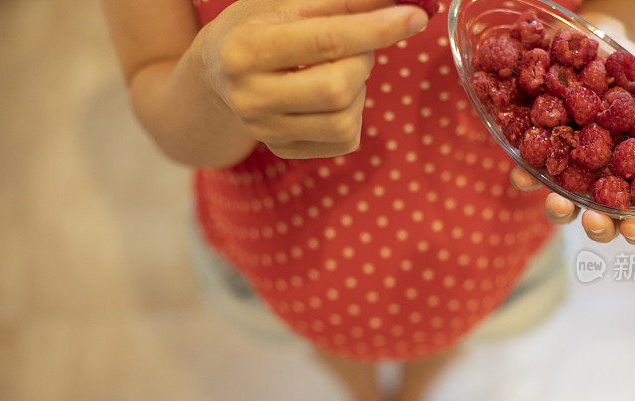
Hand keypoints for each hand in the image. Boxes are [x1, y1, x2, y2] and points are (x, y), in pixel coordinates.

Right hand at [199, 0, 428, 158]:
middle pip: (337, 89)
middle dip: (363, 60)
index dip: (377, 28)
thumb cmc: (260, 27)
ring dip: (359, 89)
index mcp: (246, 49)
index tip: (416, 16)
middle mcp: (250, 97)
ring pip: (345, 120)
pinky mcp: (284, 150)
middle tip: (357, 44)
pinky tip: (332, 96)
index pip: (325, 40)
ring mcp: (266, 131)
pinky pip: (345, 139)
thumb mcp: (286, 3)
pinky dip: (354, 113)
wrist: (218, 73)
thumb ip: (340, 2)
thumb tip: (399, 0)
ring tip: (340, 69)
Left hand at [511, 47, 634, 244]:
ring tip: (556, 200)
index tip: (633, 230)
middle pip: (601, 219)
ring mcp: (573, 172)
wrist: (604, 49)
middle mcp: (606, 182)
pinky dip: (526, 178)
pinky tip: (521, 173)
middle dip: (596, 227)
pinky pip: (532, 174)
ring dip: (559, 210)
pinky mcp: (545, 156)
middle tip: (592, 220)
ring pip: (564, 204)